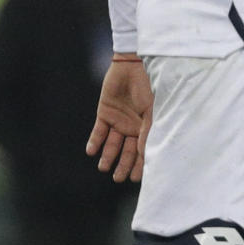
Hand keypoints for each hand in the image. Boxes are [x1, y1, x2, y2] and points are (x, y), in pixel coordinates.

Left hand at [86, 57, 153, 182]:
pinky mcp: (105, 113)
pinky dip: (95, 141)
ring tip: (103, 168)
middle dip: (123, 165)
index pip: (143, 151)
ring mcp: (118, 121)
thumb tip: (144, 154)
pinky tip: (91, 152)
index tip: (136, 179)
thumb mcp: (152, 110)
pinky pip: (99, 131)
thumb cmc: (149, 86)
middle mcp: (133, 127)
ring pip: (112, 144)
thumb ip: (147, 132)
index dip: (140, 165)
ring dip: (107, 156)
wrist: (133, 65)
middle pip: (127, 151)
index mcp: (147, 128)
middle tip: (118, 178)